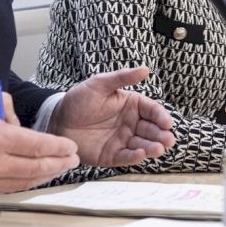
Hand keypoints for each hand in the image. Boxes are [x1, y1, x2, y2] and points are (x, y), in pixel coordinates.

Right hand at [0, 84, 79, 195]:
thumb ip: (3, 103)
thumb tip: (17, 120)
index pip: (39, 145)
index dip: (59, 147)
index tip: (70, 146)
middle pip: (37, 166)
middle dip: (59, 163)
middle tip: (72, 159)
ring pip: (24, 181)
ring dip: (45, 175)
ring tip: (58, 169)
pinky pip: (8, 188)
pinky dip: (24, 182)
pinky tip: (33, 175)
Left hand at [49, 66, 175, 166]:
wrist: (57, 120)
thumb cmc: (78, 100)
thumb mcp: (99, 84)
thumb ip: (122, 77)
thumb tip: (145, 69)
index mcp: (130, 105)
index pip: (151, 110)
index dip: (160, 116)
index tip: (167, 122)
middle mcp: (130, 123)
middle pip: (150, 129)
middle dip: (161, 135)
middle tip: (168, 139)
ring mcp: (122, 140)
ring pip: (142, 145)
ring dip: (152, 147)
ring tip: (158, 148)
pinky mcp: (112, 155)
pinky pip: (126, 157)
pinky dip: (135, 157)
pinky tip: (141, 154)